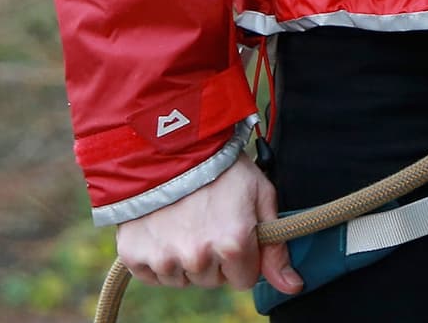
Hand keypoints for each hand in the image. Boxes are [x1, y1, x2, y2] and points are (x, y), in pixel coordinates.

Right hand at [115, 152, 302, 294]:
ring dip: (185, 256)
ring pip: (183, 278)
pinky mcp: (134, 255)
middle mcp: (198, 256)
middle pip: (213, 280)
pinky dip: (157, 255)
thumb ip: (276, 246)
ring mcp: (164, 258)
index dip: (243, 254)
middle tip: (209, 218)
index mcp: (232, 243)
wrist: (168, 142)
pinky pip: (152, 274)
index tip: (235, 229)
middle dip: (214, 256)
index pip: (245, 279)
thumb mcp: (260, 194)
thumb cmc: (221, 165)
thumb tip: (293, 286)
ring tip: (185, 217)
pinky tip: (163, 225)